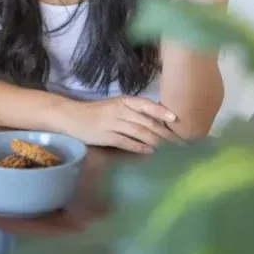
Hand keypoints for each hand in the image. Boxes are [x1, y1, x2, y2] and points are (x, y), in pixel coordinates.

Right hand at [60, 95, 180, 153]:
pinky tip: (150, 152)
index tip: (175, 119)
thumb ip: (135, 113)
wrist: (73, 117)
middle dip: (165, 133)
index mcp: (124, 101)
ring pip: (139, 132)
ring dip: (156, 142)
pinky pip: (126, 142)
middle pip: (146, 122)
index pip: (146, 104)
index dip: (160, 111)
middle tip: (180, 143)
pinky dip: (139, 147)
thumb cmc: (98, 112)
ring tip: (170, 150)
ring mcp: (113, 123)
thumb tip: (160, 123)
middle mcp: (120, 110)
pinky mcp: (106, 136)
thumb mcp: (117, 106)